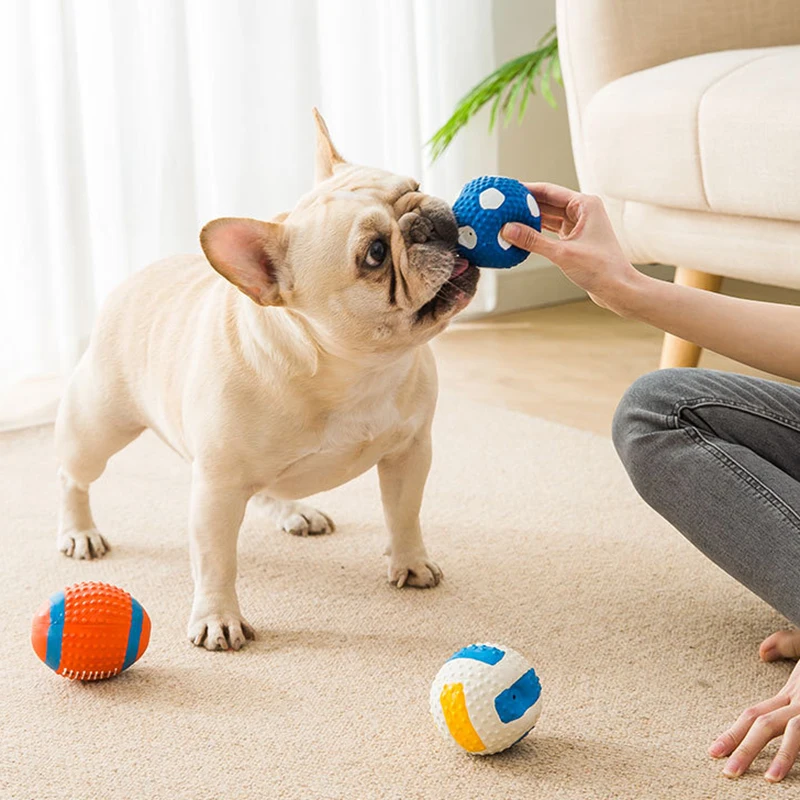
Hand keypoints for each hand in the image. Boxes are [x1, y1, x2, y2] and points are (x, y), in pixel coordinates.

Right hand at [501, 183, 637, 311]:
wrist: (618, 289)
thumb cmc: (600, 269)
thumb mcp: (562, 253)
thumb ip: (533, 240)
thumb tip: (507, 229)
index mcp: (585, 204)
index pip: (549, 191)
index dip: (526, 190)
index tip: (507, 190)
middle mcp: (583, 211)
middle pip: (547, 203)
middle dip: (525, 205)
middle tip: (502, 205)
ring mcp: (579, 226)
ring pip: (548, 218)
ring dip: (529, 220)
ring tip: (506, 219)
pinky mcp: (575, 240)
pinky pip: (550, 232)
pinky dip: (536, 233)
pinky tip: (520, 235)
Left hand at [710, 630, 799, 781]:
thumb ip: (785, 646)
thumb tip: (762, 652)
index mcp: (792, 692)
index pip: (754, 714)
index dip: (733, 732)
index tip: (714, 751)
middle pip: (766, 724)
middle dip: (744, 749)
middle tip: (727, 772)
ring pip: (794, 731)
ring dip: (782, 757)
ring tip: (769, 779)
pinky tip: (797, 773)